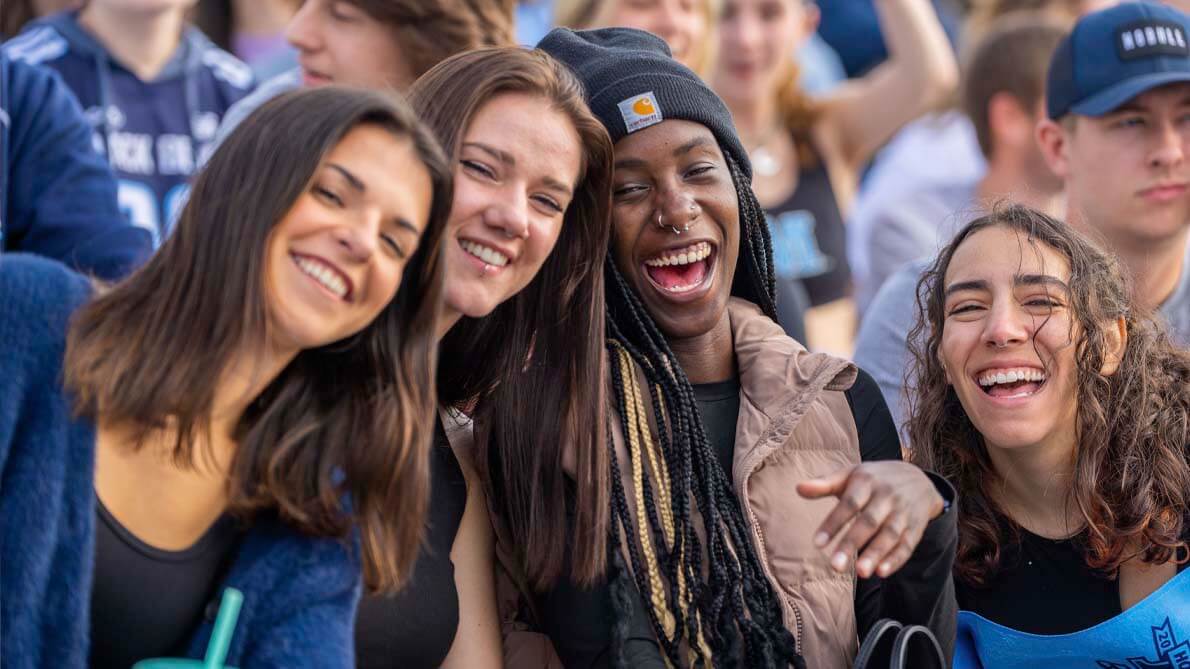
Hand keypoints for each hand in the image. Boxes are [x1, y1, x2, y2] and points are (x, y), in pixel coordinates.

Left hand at [796, 462, 943, 578]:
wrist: (919, 480)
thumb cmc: (874, 480)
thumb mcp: (850, 475)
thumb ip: (825, 483)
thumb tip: (798, 488)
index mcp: (867, 481)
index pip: (849, 503)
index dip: (833, 523)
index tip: (817, 544)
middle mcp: (887, 496)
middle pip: (869, 521)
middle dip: (852, 544)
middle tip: (835, 566)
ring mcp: (903, 512)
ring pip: (890, 535)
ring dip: (875, 554)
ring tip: (860, 573)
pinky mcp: (916, 528)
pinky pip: (907, 545)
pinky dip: (896, 559)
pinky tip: (882, 573)